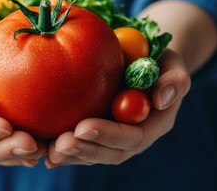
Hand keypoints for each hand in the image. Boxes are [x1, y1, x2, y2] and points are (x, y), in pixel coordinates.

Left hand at [45, 50, 190, 167]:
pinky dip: (62, 151)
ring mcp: (114, 139)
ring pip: (93, 154)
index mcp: (153, 124)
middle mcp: (133, 138)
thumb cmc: (157, 60)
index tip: (83, 127)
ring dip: (70, 156)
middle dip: (85, 150)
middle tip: (60, 144)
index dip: (109, 135)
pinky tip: (42, 149)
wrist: (143, 62)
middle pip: (110, 153)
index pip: (132, 136)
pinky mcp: (97, 134)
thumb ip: (175, 80)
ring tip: (47, 150)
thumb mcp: (172, 64)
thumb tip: (163, 98)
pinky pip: (81, 146)